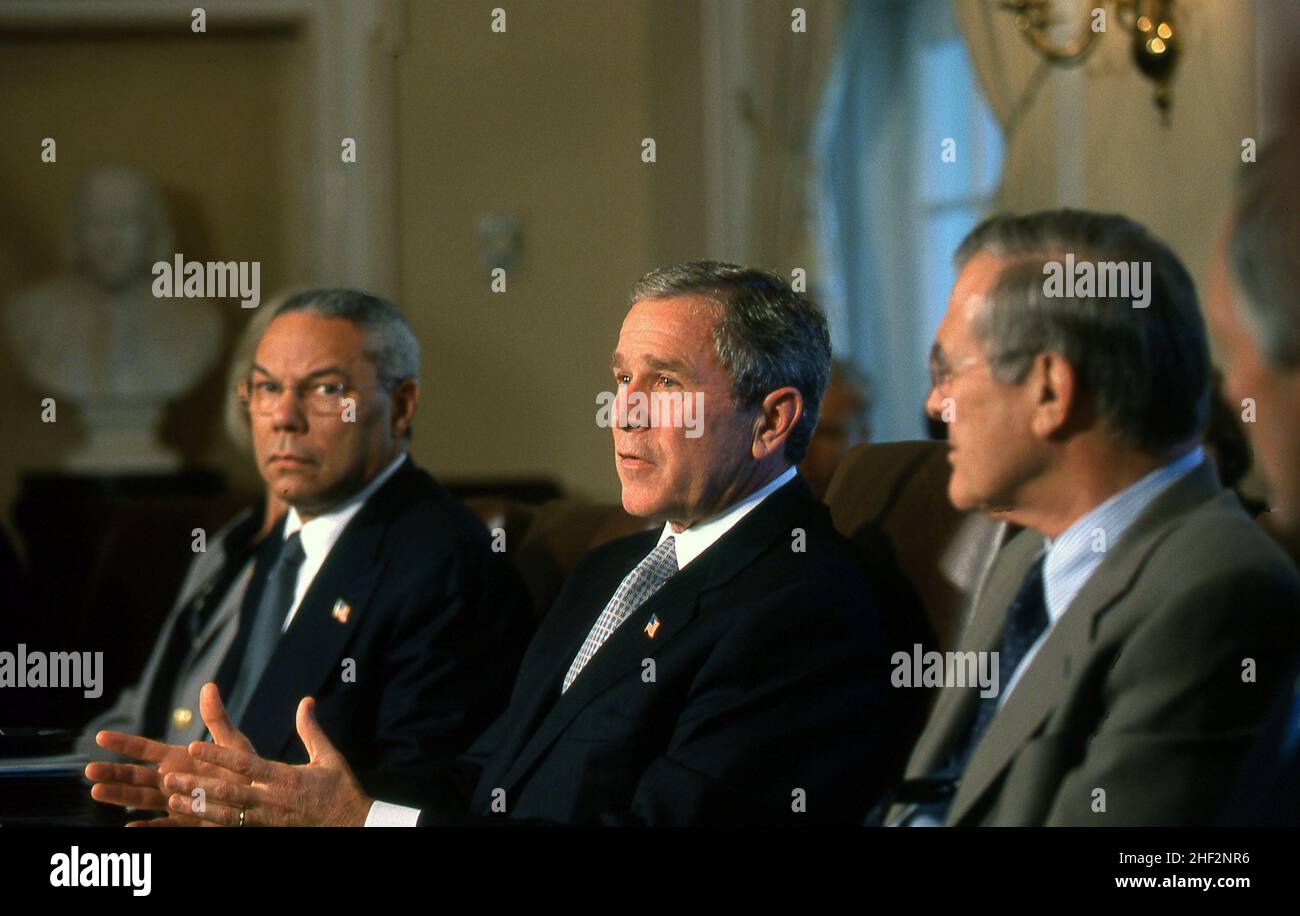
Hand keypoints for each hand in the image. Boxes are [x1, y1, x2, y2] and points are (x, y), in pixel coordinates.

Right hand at [85, 682, 253, 825]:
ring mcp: (176, 802)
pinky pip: (164, 826)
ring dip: (120, 795)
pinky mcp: (187, 822)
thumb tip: (209, 686)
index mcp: (179, 759)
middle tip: (88, 769)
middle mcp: (172, 781)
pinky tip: (130, 826)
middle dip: (113, 772)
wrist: (260, 798)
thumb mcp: (232, 742)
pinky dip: (147, 827)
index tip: (100, 736)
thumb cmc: (245, 769)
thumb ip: (217, 718)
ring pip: (142, 799)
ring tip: (97, 791)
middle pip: (136, 776)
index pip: (145, 750)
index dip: (124, 743)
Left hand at [164, 693, 372, 826]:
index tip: (195, 746)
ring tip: (172, 799)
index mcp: (285, 778)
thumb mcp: (328, 757)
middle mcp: (272, 800)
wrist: (353, 826)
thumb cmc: (340, 791)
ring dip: (197, 806)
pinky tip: (193, 819)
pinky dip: (210, 824)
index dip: (218, 756)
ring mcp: (267, 820)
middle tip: (169, 777)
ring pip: (224, 814)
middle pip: (227, 792)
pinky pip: (233, 829)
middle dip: (197, 784)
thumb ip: (311, 730)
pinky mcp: (265, 832)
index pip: (245, 765)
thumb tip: (306, 701)